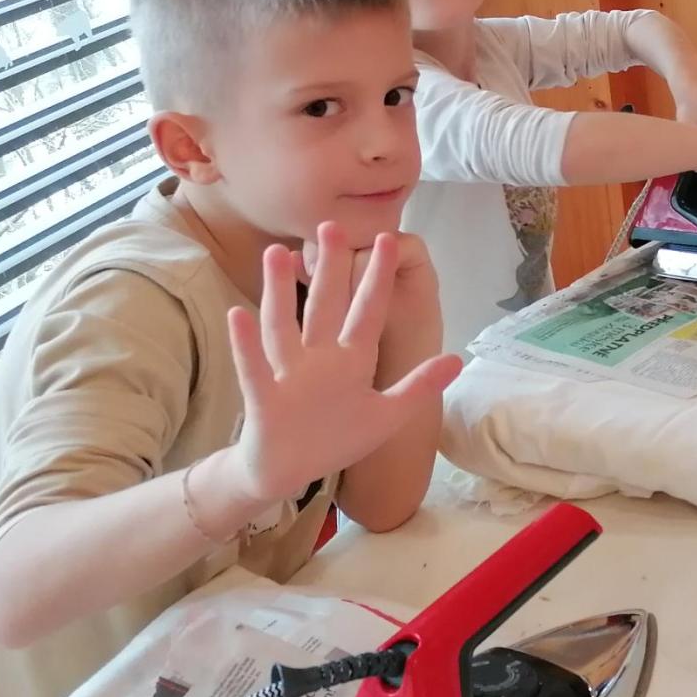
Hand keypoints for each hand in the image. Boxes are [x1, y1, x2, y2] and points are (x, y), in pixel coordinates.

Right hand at [229, 225, 461, 504]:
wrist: (289, 471)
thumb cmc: (336, 438)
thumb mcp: (386, 415)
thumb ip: (419, 387)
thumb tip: (457, 358)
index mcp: (351, 360)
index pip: (368, 312)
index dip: (378, 279)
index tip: (388, 239)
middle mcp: (319, 358)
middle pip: (325, 306)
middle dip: (330, 269)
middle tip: (330, 225)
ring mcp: (289, 374)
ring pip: (284, 325)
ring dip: (279, 291)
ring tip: (277, 252)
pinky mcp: (264, 397)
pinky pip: (253, 367)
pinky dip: (245, 344)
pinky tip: (238, 313)